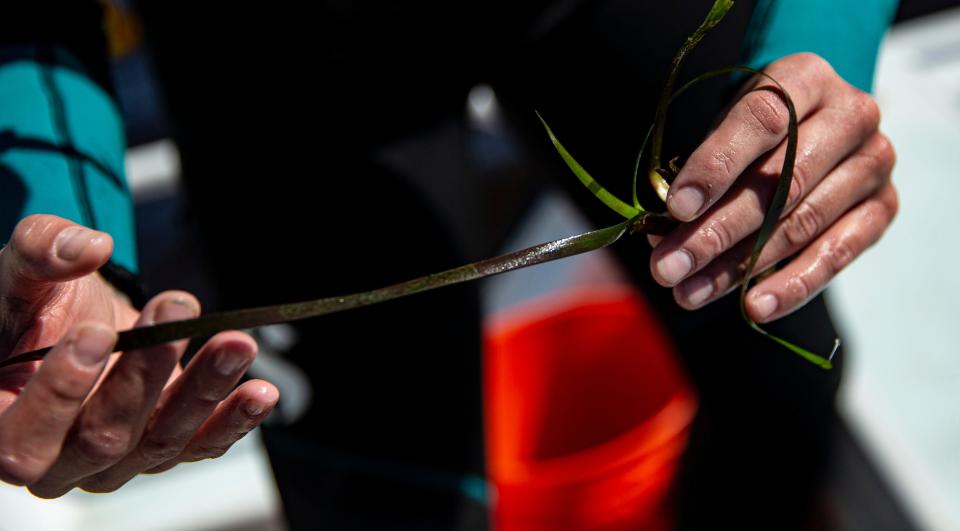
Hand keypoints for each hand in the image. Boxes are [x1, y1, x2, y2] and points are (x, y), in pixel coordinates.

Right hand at [0, 215, 278, 496]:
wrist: (76, 322)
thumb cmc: (34, 307)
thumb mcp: (20, 275)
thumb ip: (37, 254)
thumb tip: (87, 248)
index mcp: (4, 428)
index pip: (23, 443)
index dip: (61, 393)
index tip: (98, 332)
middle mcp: (60, 460)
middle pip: (104, 439)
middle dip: (144, 375)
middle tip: (174, 314)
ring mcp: (118, 460)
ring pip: (161, 441)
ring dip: (202, 389)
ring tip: (235, 343)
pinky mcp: (165, 446)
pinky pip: (202, 445)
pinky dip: (234, 418)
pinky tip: (260, 392)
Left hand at [649, 53, 897, 321]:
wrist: (817, 122)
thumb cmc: (755, 129)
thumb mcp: (725, 128)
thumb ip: (699, 172)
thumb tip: (660, 234)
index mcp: (806, 78)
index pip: (760, 121)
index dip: (715, 167)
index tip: (675, 208)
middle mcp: (851, 114)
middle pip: (780, 182)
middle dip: (715, 232)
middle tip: (667, 268)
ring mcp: (873, 162)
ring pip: (801, 224)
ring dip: (740, 267)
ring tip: (690, 293)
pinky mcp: (883, 207)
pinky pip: (837, 254)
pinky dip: (793, 285)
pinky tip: (753, 307)